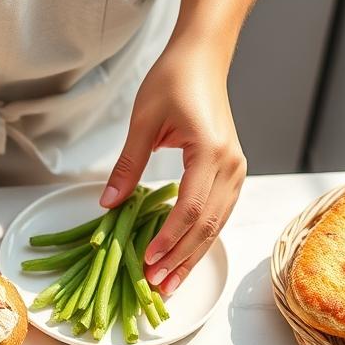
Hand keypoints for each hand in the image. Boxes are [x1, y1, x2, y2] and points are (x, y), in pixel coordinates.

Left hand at [102, 40, 245, 294]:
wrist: (203, 58)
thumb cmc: (172, 80)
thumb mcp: (142, 122)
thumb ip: (126, 166)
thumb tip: (107, 204)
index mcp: (210, 150)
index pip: (190, 207)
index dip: (169, 238)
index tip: (148, 261)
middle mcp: (231, 164)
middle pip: (207, 224)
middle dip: (180, 258)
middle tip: (156, 286)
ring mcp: (236, 169)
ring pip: (216, 224)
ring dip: (192, 256)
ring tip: (169, 282)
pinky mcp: (233, 172)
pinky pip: (219, 213)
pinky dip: (200, 238)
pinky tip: (184, 257)